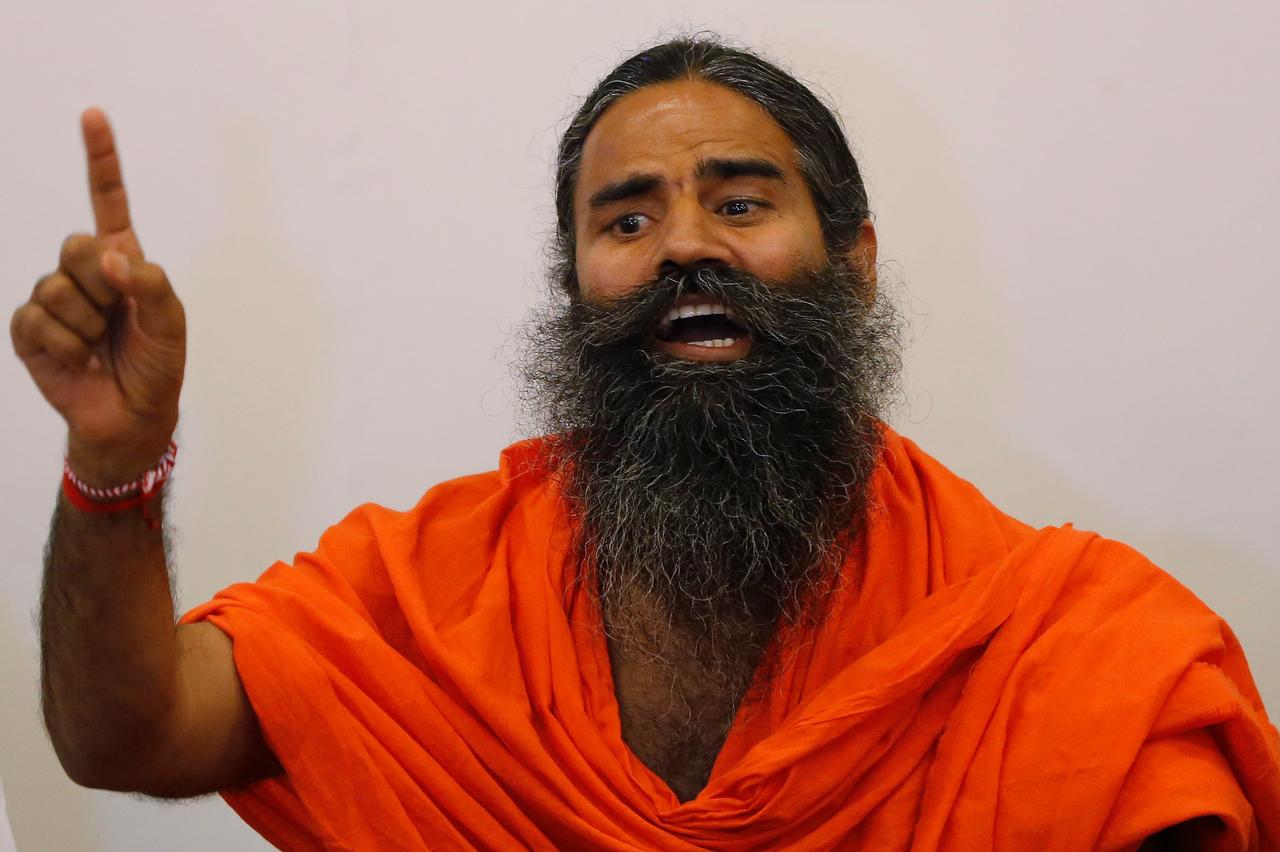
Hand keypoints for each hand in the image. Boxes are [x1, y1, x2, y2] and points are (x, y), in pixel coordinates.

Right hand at [11, 108, 186, 484]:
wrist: (133, 415)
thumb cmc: (157, 365)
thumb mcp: (172, 322)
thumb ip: (151, 282)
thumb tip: (109, 257)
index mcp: (122, 260)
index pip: (108, 201)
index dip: (101, 159)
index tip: (93, 115)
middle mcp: (84, 273)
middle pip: (77, 246)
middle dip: (103, 285)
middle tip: (119, 318)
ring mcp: (54, 299)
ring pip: (58, 287)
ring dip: (89, 323)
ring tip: (101, 344)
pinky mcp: (31, 330)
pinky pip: (39, 320)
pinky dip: (67, 344)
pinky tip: (79, 359)